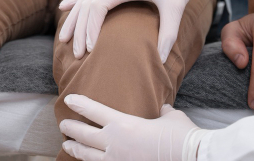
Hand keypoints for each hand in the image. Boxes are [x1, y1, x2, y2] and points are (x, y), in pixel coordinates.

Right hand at [59, 0, 237, 62]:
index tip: (91, 49)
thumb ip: (168, 33)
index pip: (97, 6)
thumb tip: (161, 60)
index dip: (90, 28)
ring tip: (63, 39)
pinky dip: (77, 1)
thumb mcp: (176, 6)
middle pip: (87, 4)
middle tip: (77, 55)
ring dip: (74, 18)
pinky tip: (64, 7)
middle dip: (79, 30)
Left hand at [60, 94, 206, 160]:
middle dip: (71, 129)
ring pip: (88, 156)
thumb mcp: (171, 116)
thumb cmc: (181, 135)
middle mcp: (115, 143)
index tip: (69, 99)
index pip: (95, 111)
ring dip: (76, 149)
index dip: (80, 104)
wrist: (190, 157)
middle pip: (85, 135)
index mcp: (124, 124)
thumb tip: (163, 109)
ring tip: (67, 146)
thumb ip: (162, 112)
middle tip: (63, 124)